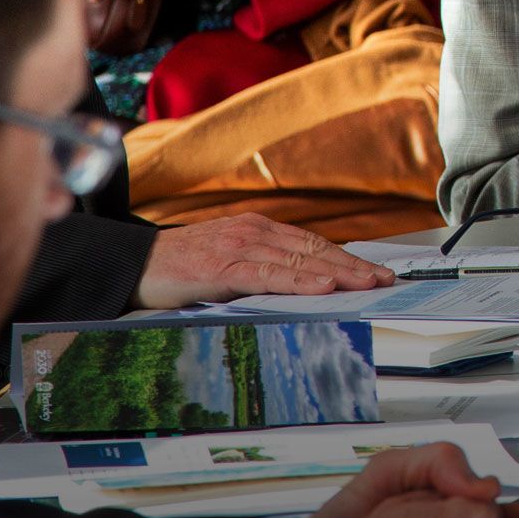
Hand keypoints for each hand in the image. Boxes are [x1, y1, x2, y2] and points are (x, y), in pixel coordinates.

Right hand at [134, 212, 395, 307]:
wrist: (134, 264)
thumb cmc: (180, 268)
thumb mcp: (228, 264)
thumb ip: (260, 269)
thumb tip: (299, 288)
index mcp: (257, 230)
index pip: (312, 244)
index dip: (346, 258)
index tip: (374, 272)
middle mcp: (253, 231)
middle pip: (314, 250)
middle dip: (353, 266)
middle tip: (384, 280)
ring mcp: (239, 246)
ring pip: (299, 260)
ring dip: (337, 273)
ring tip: (366, 284)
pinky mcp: (223, 266)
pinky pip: (269, 274)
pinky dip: (300, 280)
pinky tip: (322, 287)